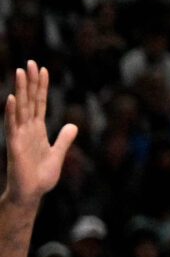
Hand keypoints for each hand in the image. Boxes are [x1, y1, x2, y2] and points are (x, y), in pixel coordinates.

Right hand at [3, 61, 75, 204]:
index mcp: (38, 130)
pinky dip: (11, 112)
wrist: (31, 194)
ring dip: (20, 90)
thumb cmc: (41, 177)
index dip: (41, 87)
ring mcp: (20, 135)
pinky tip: (11, 98)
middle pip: (29, 100)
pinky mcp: (14, 145)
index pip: (40, 103)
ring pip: (20, 108)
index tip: (43, 69)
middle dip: (30, 82)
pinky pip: (12, 125)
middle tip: (30, 62)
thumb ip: (64, 139)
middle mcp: (27, 129)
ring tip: (20, 72)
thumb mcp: (58, 154)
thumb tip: (73, 125)